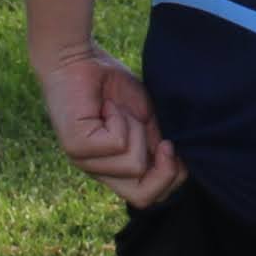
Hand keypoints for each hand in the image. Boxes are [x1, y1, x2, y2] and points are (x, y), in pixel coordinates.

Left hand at [35, 44, 182, 206]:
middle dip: (165, 171)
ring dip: (138, 132)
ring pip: (134, 165)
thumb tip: (179, 164)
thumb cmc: (111, 84)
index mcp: (115, 168)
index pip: (148, 197)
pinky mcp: (75, 147)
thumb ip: (157, 144)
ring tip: (120, 110)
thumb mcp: (145, 119)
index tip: (173, 146)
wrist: (77, 57)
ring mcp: (84, 162)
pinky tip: (106, 105)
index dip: (171, 178)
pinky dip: (120, 119)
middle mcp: (98, 171)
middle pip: (142, 198)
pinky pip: (117, 144)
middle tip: (165, 142)